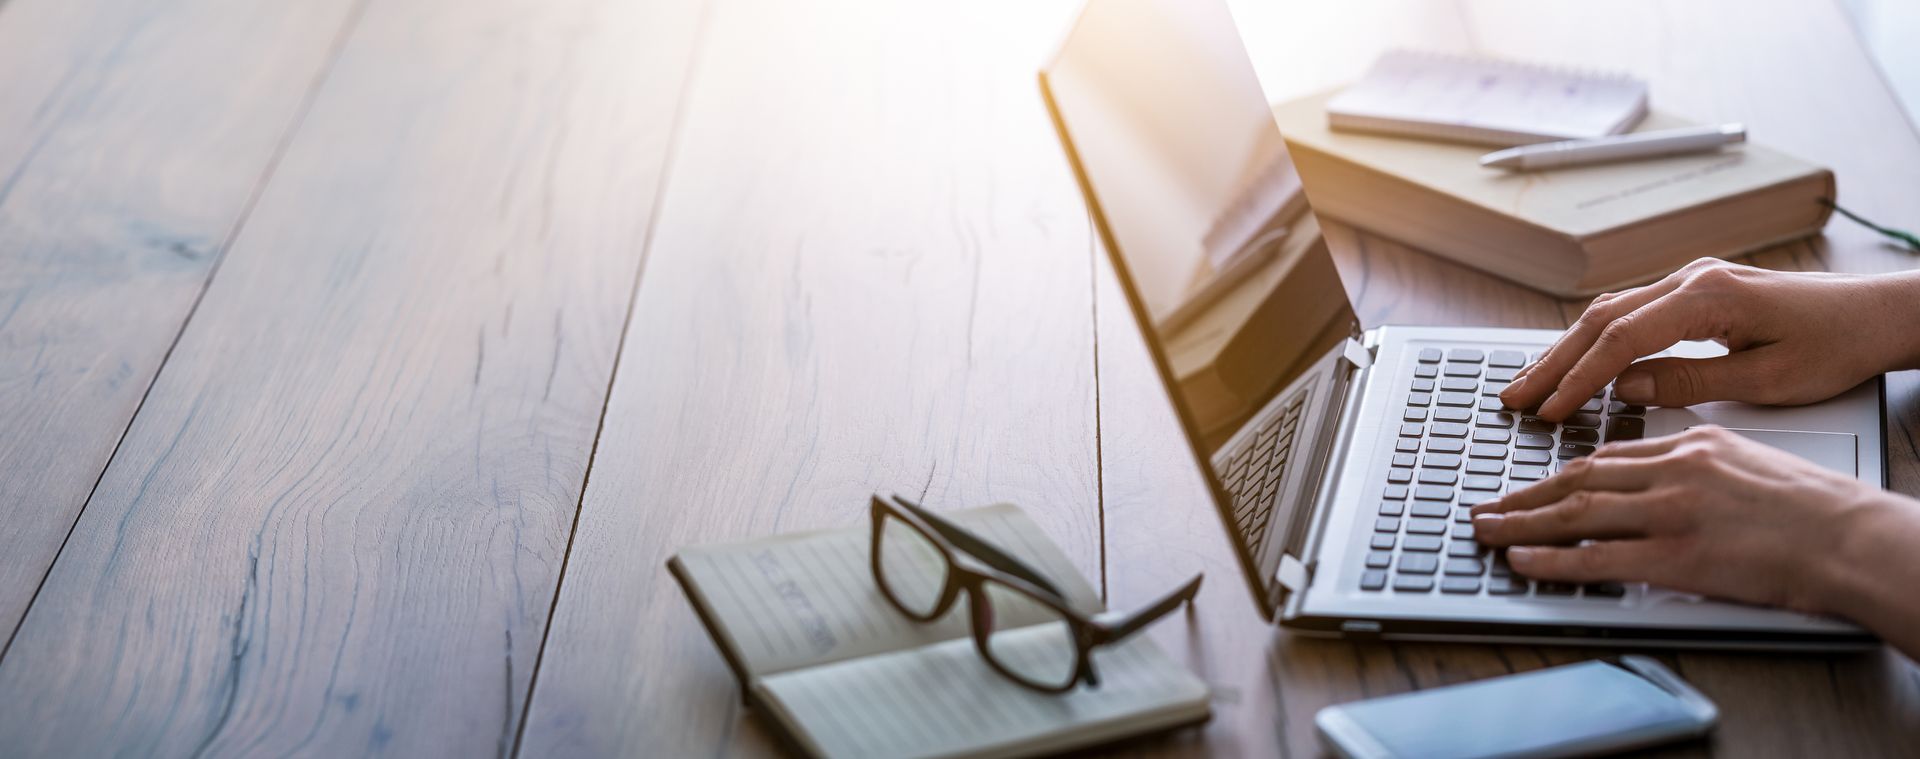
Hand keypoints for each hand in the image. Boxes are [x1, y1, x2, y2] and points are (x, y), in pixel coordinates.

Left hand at [1468, 426, 1884, 614]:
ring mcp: (1671, 512)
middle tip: (1488, 506)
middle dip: (1525, 495)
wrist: (1851, 537)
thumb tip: (1659, 474)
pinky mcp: (1677, 555)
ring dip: (1522, 523)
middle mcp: (1673, 471)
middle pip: (1578, 479)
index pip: (1607, 456)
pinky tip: (1522, 560)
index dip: (1559, 473)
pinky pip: (1597, 558)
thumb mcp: (1748, 460)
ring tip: (1487, 531)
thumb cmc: (1815, 508)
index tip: (1530, 484)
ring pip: (1576, 513)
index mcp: (1691, 445)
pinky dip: (1551, 559)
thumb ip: (1697, 463)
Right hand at [1500, 258, 1919, 421]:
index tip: (1551, 411)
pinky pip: (1629, 312)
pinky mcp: (1694, 291)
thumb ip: (1689, 381)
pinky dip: (1594, 339)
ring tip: (1531, 383)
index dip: (1580, 379)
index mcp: (1709, 297)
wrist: (1874, 315)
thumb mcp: (1766, 379)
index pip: (1622, 339)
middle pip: (1601, 319)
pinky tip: (1573, 361)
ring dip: (1566, 349)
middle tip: (1515, 398)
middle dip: (1554, 362)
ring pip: (1608, 312)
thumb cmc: (1835, 347)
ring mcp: (1690, 280)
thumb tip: (1626, 388)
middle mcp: (1692, 279)